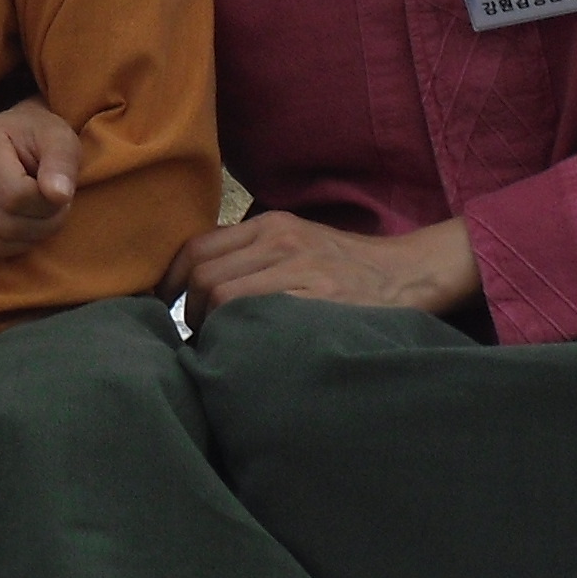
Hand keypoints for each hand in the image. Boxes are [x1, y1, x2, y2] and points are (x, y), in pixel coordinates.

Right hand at [0, 98, 85, 262]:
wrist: (8, 137)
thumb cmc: (36, 138)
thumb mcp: (59, 138)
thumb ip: (62, 162)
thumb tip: (59, 195)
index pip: (18, 196)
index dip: (50, 206)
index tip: (61, 194)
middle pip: (5, 224)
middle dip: (42, 226)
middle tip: (53, 209)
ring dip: (23, 241)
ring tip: (34, 217)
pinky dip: (2, 249)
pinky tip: (13, 225)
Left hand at [170, 211, 478, 320]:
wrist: (411, 273)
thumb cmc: (349, 267)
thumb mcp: (300, 242)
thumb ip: (256, 255)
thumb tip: (203, 288)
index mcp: (272, 225)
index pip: (198, 247)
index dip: (172, 280)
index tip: (166, 305)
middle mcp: (281, 241)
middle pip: (206, 276)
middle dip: (191, 312)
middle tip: (200, 337)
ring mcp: (301, 270)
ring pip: (225, 297)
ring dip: (213, 329)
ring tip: (222, 347)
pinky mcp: (320, 299)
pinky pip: (259, 317)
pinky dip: (241, 336)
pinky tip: (247, 352)